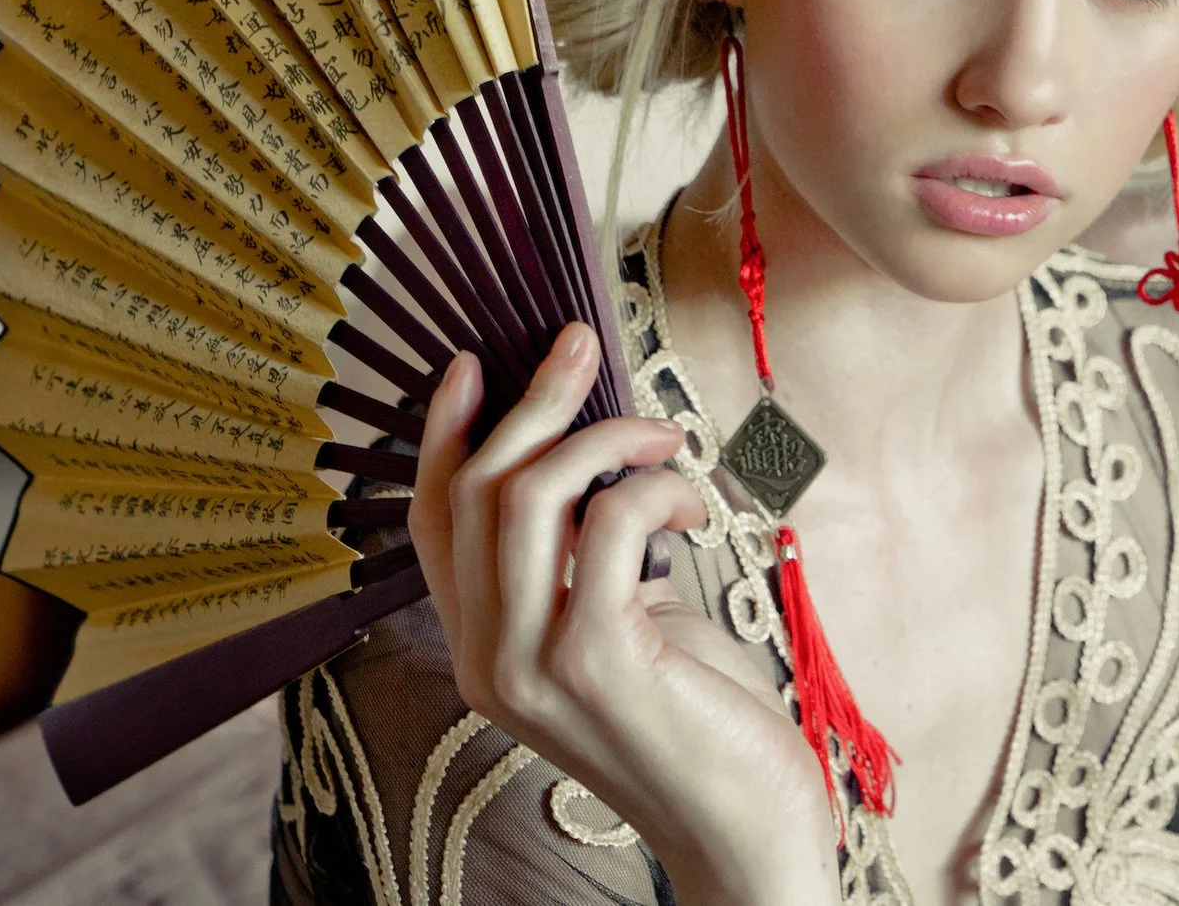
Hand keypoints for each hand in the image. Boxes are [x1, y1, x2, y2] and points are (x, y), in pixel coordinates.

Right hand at [409, 324, 839, 905]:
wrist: (745, 833)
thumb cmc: (699, 727)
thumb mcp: (623, 631)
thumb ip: (586, 566)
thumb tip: (597, 463)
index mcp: (482, 652)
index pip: (433, 523)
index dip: (444, 436)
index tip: (474, 366)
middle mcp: (489, 660)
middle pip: (476, 493)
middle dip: (532, 402)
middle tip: (578, 345)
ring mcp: (534, 664)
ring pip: (527, 497)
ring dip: (601, 435)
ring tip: (662, 434)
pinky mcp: (596, 657)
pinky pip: (606, 523)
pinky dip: (651, 489)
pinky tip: (691, 505)